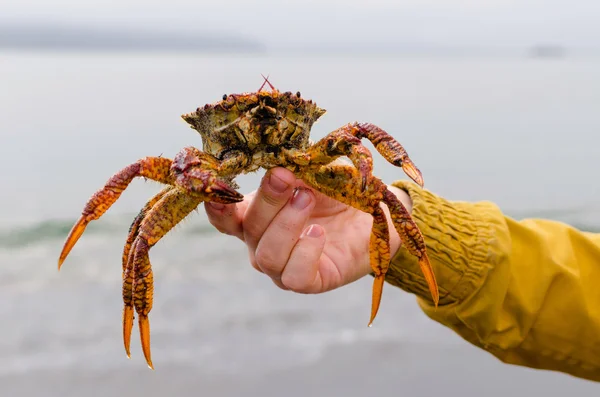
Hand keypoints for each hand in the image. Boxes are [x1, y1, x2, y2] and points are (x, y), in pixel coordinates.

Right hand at [205, 167, 411, 292]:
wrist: (376, 209)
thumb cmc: (338, 188)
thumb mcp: (311, 170)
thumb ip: (290, 167)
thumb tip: (275, 165)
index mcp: (256, 215)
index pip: (224, 218)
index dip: (217, 207)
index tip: (216, 190)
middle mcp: (263, 243)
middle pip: (249, 229)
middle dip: (267, 201)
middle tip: (286, 178)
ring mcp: (283, 266)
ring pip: (267, 254)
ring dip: (286, 224)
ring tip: (307, 199)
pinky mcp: (310, 281)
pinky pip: (294, 275)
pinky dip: (304, 251)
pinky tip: (318, 232)